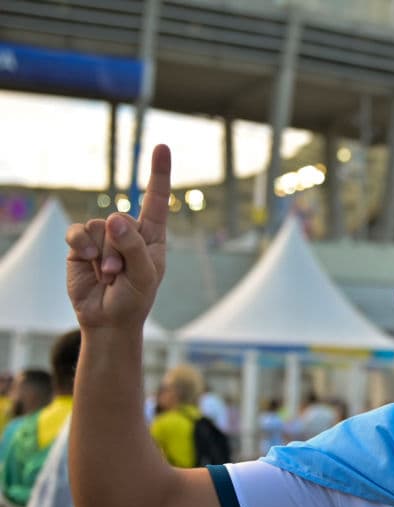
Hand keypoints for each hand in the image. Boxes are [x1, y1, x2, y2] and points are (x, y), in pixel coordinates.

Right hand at [66, 145, 170, 330]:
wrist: (108, 319)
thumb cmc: (134, 298)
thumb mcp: (144, 276)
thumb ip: (134, 247)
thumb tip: (114, 218)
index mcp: (152, 235)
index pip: (156, 199)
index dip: (158, 173)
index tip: (162, 147)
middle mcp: (128, 231)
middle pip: (121, 220)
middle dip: (120, 250)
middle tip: (121, 274)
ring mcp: (103, 236)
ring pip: (99, 228)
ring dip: (104, 256)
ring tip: (109, 275)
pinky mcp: (81, 244)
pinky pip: (78, 231)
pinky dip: (82, 247)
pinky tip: (89, 262)